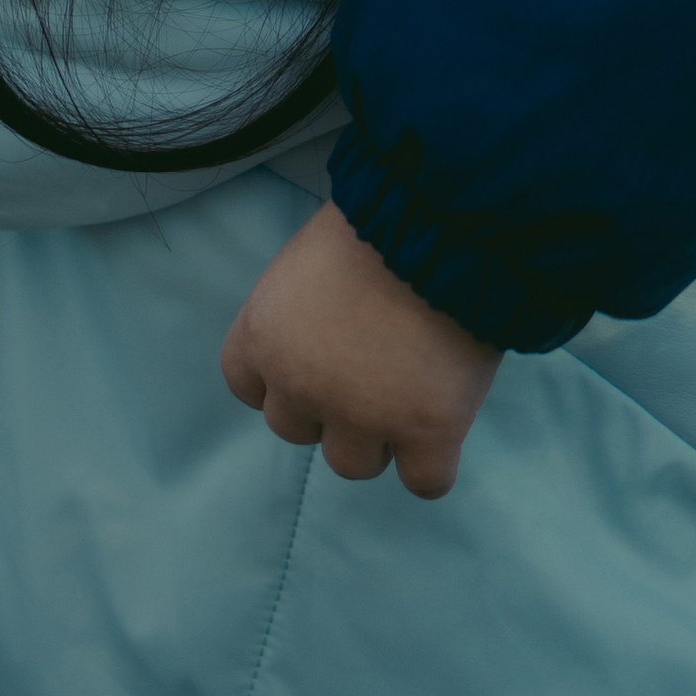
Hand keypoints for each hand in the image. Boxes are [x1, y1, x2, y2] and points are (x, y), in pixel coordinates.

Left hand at [220, 202, 500, 498]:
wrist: (447, 216)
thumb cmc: (380, 214)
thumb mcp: (313, 253)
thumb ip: (305, 307)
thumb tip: (327, 327)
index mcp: (263, 335)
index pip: (248, 387)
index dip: (285, 377)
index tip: (317, 360)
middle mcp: (301, 385)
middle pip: (297, 430)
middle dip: (331, 406)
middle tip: (374, 364)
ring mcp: (363, 416)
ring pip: (354, 463)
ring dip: (379, 435)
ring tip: (416, 385)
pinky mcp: (427, 433)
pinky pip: (425, 481)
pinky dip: (435, 462)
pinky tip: (448, 425)